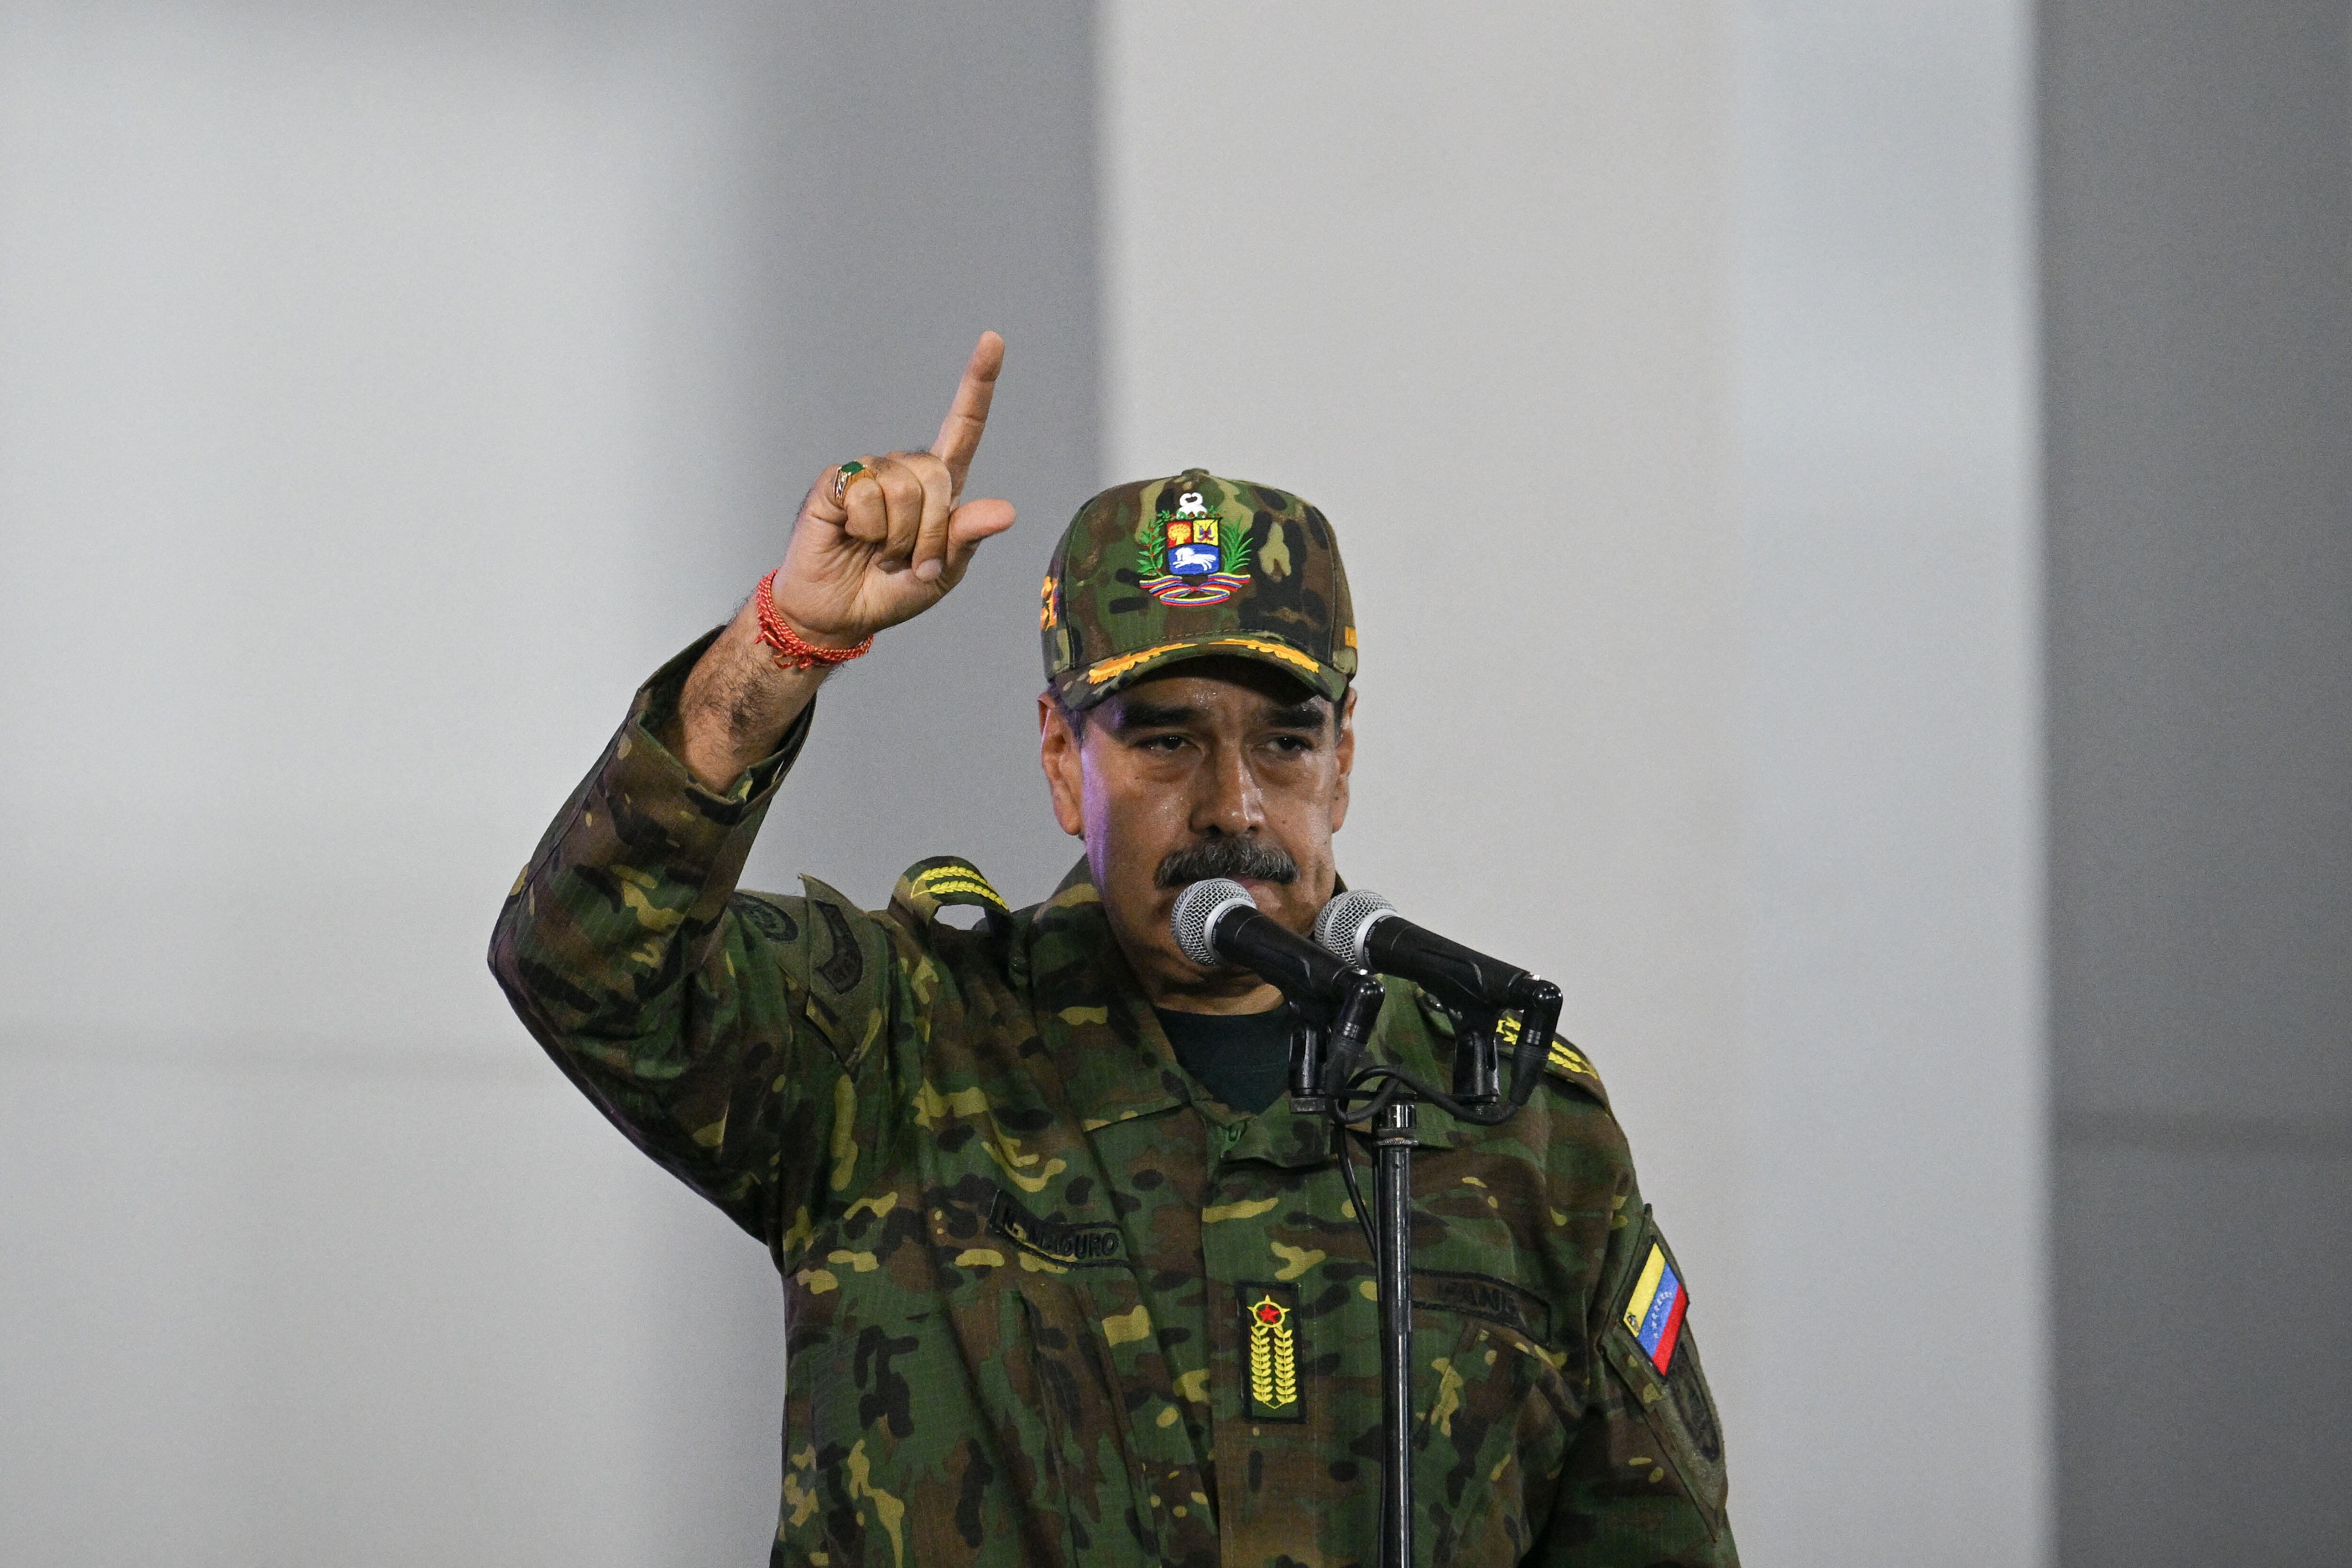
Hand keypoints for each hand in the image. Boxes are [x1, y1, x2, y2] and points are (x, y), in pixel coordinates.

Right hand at [766, 332, 1017, 644]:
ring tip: (879, 552)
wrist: (836, 614)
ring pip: (902, 488)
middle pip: (937, 475)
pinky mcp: (836, 481)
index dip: (978, 385)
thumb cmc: (890, 591)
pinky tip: (850, 536)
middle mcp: (904, 470)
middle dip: (930, 531)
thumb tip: (1006, 511)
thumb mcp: (941, 574)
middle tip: (911, 562)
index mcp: (939, 488)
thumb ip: (967, 539)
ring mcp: (869, 472)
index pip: (963, 428)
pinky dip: (865, 528)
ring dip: (897, 536)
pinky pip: (865, 494)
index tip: (993, 340)